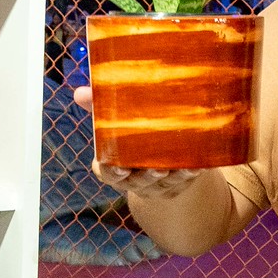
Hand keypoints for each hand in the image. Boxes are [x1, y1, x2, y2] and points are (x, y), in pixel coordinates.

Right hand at [71, 87, 204, 197]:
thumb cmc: (127, 136)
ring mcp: (156, 184)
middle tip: (158, 169)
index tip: (121, 168)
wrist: (153, 159)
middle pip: (138, 182)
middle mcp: (133, 179)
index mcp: (113, 166)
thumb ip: (98, 109)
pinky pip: (184, 181)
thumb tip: (80, 92)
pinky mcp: (177, 183)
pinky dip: (190, 174)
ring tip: (179, 166)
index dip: (112, 172)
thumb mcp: (112, 125)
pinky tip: (197, 166)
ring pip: (162, 183)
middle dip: (147, 177)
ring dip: (172, 177)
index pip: (107, 173)